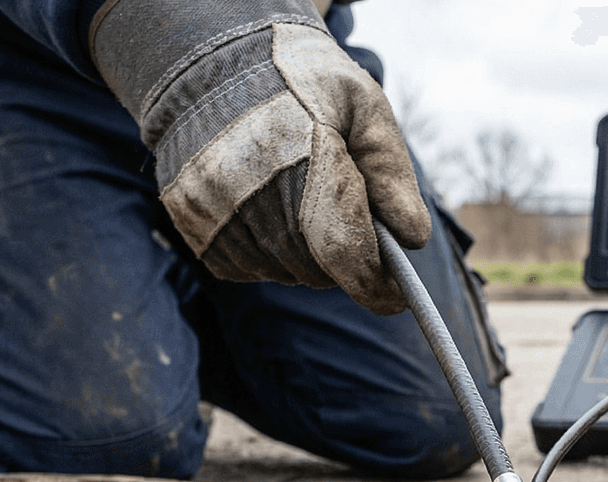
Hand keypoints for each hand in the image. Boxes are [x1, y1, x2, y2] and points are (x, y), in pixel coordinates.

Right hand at [90, 0, 430, 314]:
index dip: (377, 285)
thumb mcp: (364, 108)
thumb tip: (412, 239)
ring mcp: (215, 215)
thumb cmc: (301, 82)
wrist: (211, 57)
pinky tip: (269, 206)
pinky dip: (271, 251)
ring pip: (286, 272)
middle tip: (345, 214)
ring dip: (308, 254)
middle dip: (344, 254)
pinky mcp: (194, 227)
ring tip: (302, 199)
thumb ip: (393, 175)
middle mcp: (250, 195)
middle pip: (320, 269)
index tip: (397, 297)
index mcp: (301, 162)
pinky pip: (250, 268)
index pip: (346, 253)